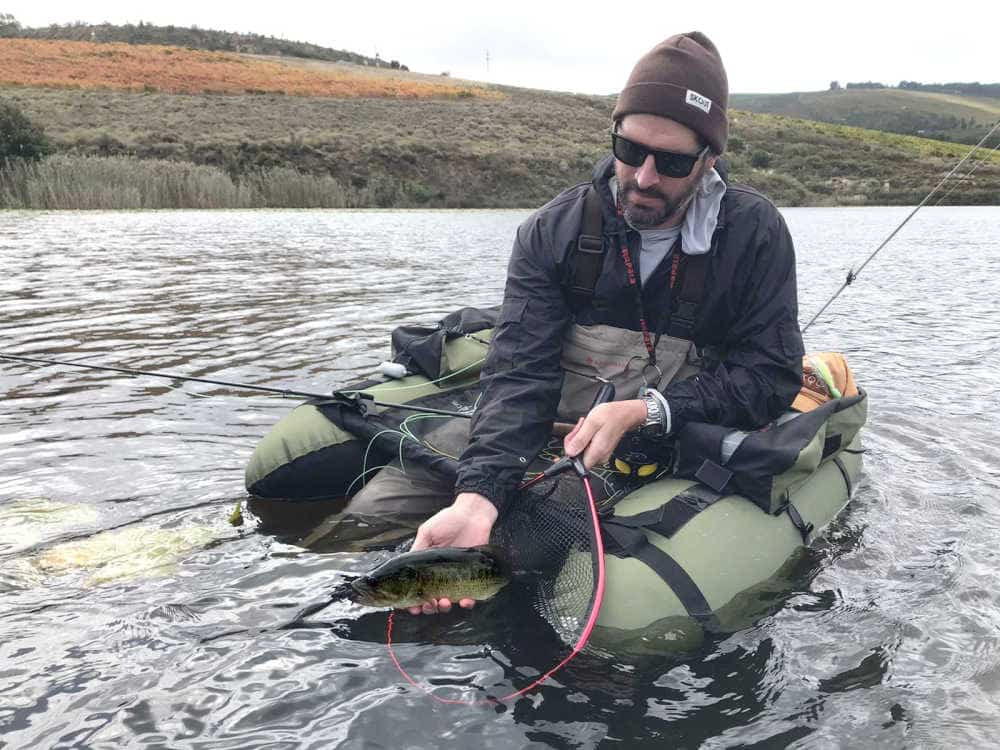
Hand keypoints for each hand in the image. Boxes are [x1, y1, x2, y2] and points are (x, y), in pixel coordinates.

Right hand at [407, 492, 497, 614]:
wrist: (473, 514)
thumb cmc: (449, 521)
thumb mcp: (427, 533)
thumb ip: (417, 550)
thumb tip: (405, 567)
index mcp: (428, 566)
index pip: (418, 587)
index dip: (413, 600)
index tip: (411, 606)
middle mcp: (441, 574)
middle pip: (432, 599)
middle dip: (428, 607)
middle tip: (428, 604)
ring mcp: (457, 577)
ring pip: (449, 601)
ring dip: (444, 607)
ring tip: (444, 602)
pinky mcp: (473, 576)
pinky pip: (471, 595)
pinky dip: (467, 602)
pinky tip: (464, 601)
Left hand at [563, 400, 646, 469]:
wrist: (624, 414)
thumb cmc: (611, 416)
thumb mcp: (591, 423)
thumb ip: (580, 439)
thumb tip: (570, 453)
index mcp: (597, 452)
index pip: (576, 464)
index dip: (570, 452)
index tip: (573, 439)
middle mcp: (600, 456)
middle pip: (577, 457)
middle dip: (574, 442)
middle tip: (580, 429)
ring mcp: (601, 454)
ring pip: (581, 452)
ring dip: (579, 439)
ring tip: (585, 427)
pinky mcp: (601, 451)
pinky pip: (587, 448)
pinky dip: (584, 439)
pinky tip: (588, 430)